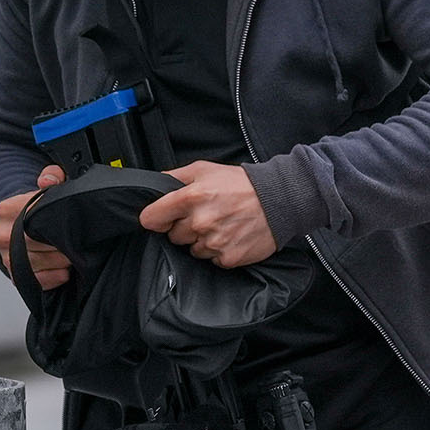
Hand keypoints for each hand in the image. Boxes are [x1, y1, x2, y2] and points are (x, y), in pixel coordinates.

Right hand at [0, 165, 69, 287]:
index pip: (38, 217)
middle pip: (40, 243)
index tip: (74, 222)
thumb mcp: (43, 187)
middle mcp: (3, 235)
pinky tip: (64, 271)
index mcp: (7, 210)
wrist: (15, 227)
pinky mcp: (14, 275)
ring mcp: (6, 257)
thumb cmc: (34, 209)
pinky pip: (37, 281)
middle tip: (80, 241)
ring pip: (41, 263)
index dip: (59, 221)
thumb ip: (51, 177)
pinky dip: (54, 277)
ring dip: (62, 261)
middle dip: (64, 243)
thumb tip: (50, 179)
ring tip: (73, 254)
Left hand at [140, 160, 278, 266]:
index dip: (156, 217)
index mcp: (190, 197)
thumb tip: (152, 186)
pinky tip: (231, 235)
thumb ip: (173, 177)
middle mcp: (200, 221)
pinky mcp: (228, 257)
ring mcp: (214, 242)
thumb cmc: (241, 183)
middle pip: (173, 236)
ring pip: (192, 249)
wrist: (279, 199)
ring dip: (202, 240)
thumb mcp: (204, 169)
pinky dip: (219, 250)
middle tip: (206, 215)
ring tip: (221, 224)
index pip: (150, 218)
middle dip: (184, 227)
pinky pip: (211, 259)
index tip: (163, 217)